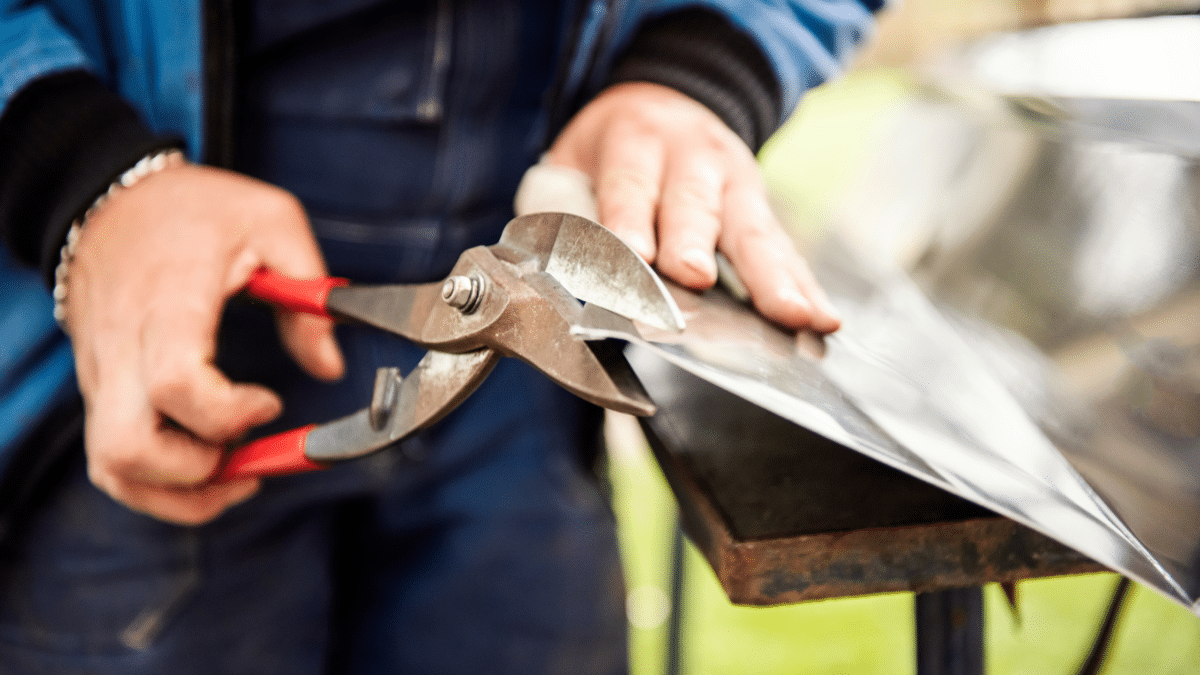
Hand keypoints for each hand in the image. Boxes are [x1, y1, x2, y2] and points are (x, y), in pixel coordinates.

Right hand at [62, 163, 344, 524]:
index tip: (271, 403)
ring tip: (236, 470)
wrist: (111, 198)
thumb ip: (310, 298)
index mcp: (167, 302)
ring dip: (179, 491)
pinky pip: (112, 463)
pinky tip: (208, 467)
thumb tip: (330, 367)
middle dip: (198, 473)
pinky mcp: (100, 390)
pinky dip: (159, 485)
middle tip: (250, 451)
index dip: (228, 414)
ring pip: (114, 468)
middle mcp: (122, 347)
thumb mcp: (273, 222)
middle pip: (128, 448)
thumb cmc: (195, 210)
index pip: (174, 383)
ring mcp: (103, 375)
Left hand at [546, 82, 840, 332]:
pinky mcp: (762, 211)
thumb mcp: (576, 160)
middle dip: (693, 242)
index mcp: (636, 140)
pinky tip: (824, 317)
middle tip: (693, 278)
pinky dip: (805, 286)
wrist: (670, 102)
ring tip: (793, 315)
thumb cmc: (614, 152)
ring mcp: (735, 183)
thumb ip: (564, 209)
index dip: (629, 221)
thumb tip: (550, 270)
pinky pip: (786, 252)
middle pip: (693, 205)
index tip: (633, 257)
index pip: (628, 185)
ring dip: (772, 277)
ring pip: (753, 232)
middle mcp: (692, 158)